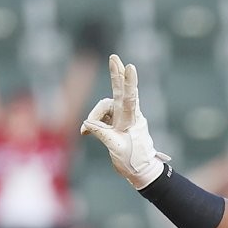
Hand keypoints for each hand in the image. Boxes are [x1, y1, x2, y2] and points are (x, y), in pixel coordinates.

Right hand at [80, 55, 169, 189]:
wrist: (141, 171)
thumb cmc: (133, 161)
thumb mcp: (115, 148)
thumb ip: (101, 133)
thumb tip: (87, 123)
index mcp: (131, 120)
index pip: (130, 98)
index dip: (129, 82)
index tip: (130, 67)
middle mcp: (128, 115)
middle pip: (121, 91)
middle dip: (116, 74)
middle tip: (114, 57)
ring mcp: (123, 117)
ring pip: (104, 107)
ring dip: (94, 117)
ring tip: (85, 132)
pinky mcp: (117, 122)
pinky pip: (101, 117)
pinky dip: (93, 123)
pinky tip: (86, 132)